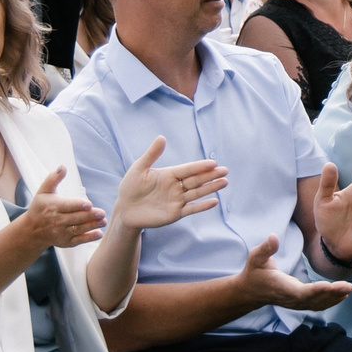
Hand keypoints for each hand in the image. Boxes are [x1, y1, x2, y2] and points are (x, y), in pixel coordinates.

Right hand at [12, 165, 108, 249]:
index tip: (89, 204)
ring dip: (92, 226)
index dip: (78, 205)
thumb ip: (53, 179)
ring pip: (78, 229)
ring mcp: (61, 232)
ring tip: (103, 221)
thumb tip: (63, 167)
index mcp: (53, 206)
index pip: (67, 206)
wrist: (32, 230)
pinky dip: (89, 238)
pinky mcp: (65, 242)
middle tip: (102, 213)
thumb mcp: (43, 191)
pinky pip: (78, 240)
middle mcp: (57, 221)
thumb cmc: (40, 207)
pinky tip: (99, 233)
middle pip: (75, 218)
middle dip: (89, 216)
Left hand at [110, 137, 226, 231]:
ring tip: (224, 182)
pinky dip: (202, 206)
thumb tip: (162, 137)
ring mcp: (177, 200)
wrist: (125, 209)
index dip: (200, 167)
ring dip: (211, 188)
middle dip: (211, 175)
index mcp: (169, 174)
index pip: (188, 169)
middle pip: (196, 180)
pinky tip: (214, 201)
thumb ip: (152, 154)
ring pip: (197, 193)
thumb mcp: (139, 168)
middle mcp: (176, 187)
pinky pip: (191, 209)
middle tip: (225, 171)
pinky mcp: (175, 213)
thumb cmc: (130, 187)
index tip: (213, 163)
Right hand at [238, 236, 350, 312]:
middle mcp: (291, 298)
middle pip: (314, 299)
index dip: (315, 290)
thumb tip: (273, 236)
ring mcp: (296, 303)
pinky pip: (317, 305)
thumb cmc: (254, 272)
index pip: (301, 292)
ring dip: (334, 298)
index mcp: (283, 287)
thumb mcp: (256, 257)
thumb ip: (266, 248)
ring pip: (318, 304)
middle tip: (349, 287)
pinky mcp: (299, 303)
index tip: (328, 286)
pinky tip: (342, 296)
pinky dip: (330, 301)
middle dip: (332, 294)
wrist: (249, 292)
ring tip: (349, 289)